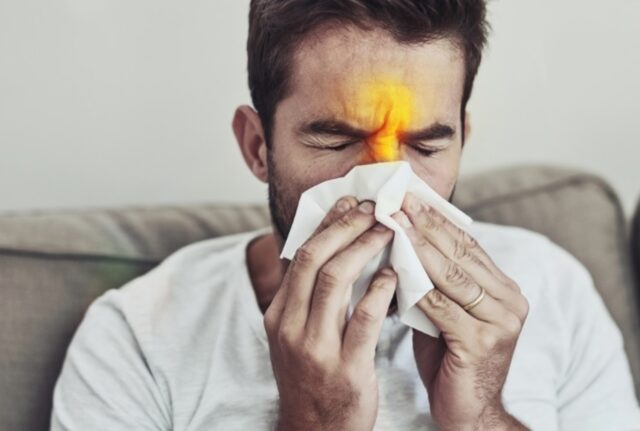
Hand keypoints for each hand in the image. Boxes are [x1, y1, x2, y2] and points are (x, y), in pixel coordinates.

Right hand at [265, 196, 396, 430]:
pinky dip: (380, 291)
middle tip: (372, 207)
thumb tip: (329, 250)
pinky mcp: (345, 369)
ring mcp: (315, 349)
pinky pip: (363, 320)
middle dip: (345, 226)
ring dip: (364, 248)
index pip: (300, 256)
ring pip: (336, 281)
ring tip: (387, 230)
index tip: (349, 202)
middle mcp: (290, 327)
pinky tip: (395, 275)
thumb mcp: (295, 336)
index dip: (326, 224)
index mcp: (278, 315)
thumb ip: (307, 297)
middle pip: (314, 259)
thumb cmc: (312, 378)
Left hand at [393, 193, 529, 430]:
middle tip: (399, 202)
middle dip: (427, 226)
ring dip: (419, 248)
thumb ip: (436, 281)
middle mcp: (510, 302)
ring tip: (394, 225)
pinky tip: (395, 268)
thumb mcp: (446, 312)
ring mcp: (500, 322)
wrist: (468, 413)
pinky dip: (416, 286)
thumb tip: (403, 241)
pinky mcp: (482, 342)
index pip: (468, 245)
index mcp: (504, 290)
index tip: (411, 199)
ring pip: (452, 275)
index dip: (438, 221)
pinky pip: (441, 306)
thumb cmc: (450, 359)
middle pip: (462, 254)